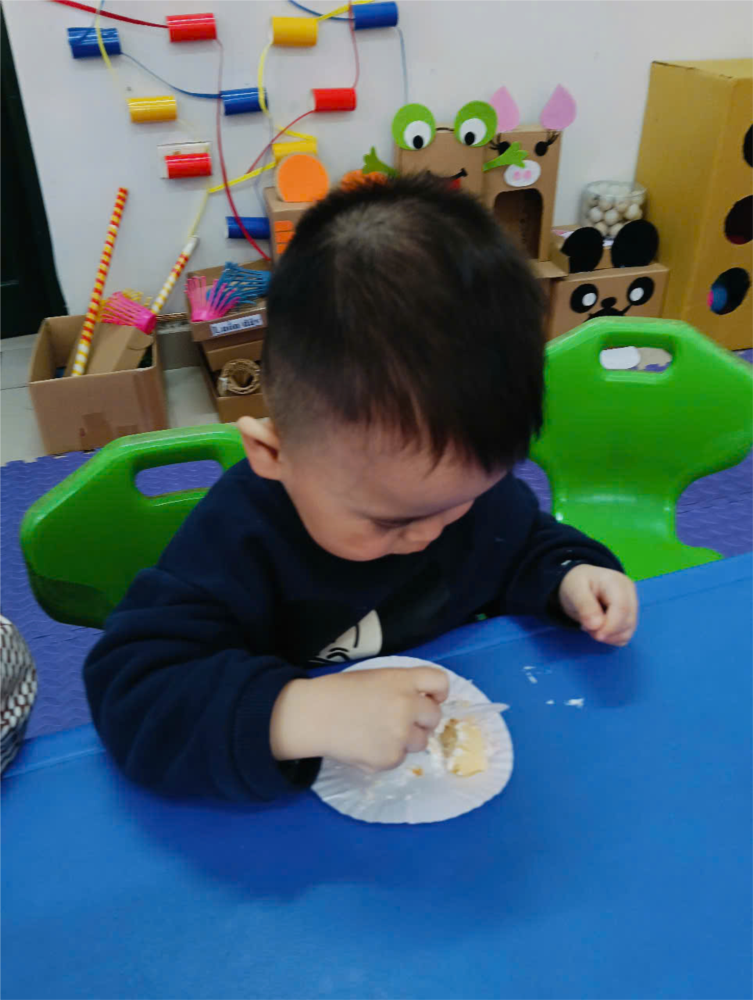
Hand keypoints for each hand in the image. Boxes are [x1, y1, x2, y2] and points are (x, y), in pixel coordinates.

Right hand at [270, 666, 448, 770]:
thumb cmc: (340, 692)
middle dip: (422, 719)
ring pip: (421, 741)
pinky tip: (367, 745)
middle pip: (434, 716)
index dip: (438, 692)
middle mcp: (407, 706)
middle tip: (400, 719)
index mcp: (402, 680)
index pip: (440, 682)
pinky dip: (388, 754)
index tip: (430, 698)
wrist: (313, 715)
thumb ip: (402, 686)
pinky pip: (401, 758)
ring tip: (379, 732)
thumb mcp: (376, 677)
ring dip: (407, 739)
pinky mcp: (391, 758)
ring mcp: (401, 734)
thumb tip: (423, 704)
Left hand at [558, 564, 637, 645]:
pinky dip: (612, 638)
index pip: (622, 608)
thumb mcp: (574, 590)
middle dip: (607, 632)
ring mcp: (632, 605)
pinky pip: (625, 635)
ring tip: (591, 626)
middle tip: (586, 627)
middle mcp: (629, 593)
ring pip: (628, 630)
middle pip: (628, 621)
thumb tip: (596, 625)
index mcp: (616, 582)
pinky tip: (599, 629)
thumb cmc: (577, 584)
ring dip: (609, 636)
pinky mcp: (629, 616)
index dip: (611, 626)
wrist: (580, 584)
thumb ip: (585, 606)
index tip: (595, 634)